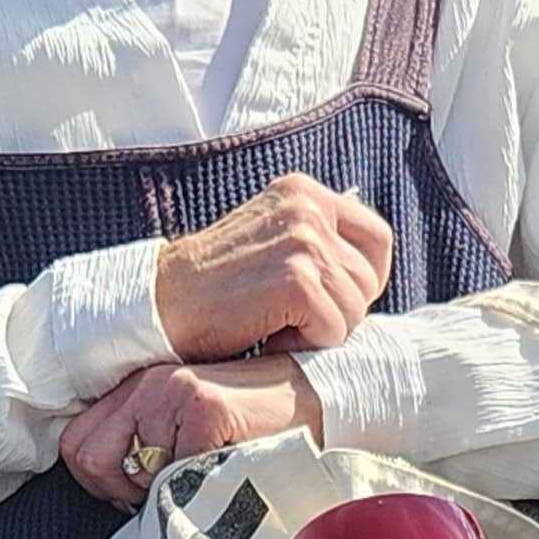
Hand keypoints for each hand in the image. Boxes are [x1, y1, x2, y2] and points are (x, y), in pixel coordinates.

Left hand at [60, 355, 327, 508]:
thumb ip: (147, 452)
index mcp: (140, 388)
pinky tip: (228, 468)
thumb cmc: (257, 434)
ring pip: (126, 471)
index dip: (106, 482)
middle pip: (87, 459)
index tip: (150, 487)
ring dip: (163, 490)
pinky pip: (171, 476)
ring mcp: (173, 392)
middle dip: (125, 490)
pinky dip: (197, 489)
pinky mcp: (204, 409)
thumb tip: (117, 495)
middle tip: (177, 486)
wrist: (322, 408)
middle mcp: (149, 383)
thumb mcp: (189, 437)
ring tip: (208, 473)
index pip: (78, 447)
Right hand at [151, 172, 393, 359]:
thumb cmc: (213, 287)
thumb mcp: (269, 241)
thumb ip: (316, 243)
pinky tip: (268, 336)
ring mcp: (305, 242)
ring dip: (321, 331)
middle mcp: (309, 208)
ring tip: (276, 326)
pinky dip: (305, 345)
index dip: (364, 280)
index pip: (378, 238)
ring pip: (356, 308)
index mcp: (305, 193)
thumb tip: (368, 275)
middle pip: (370, 278)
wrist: (161, 303)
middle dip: (341, 311)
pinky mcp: (297, 280)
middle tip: (291, 320)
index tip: (332, 302)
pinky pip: (335, 330)